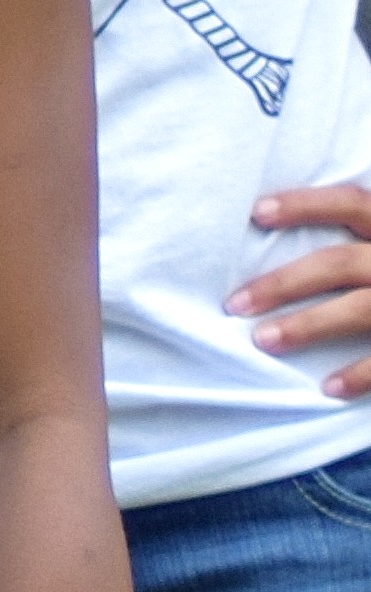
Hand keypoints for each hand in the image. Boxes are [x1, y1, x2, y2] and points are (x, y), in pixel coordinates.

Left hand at [235, 186, 370, 397]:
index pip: (355, 203)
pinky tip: (327, 387)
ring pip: (361, 310)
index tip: (257, 211)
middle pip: (341, 263)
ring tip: (262, 340)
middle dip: (283, 283)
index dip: (307, 204)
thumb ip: (367, 228)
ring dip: (309, 326)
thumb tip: (305, 210)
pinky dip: (361, 374)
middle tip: (234, 302)